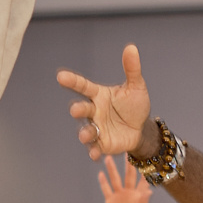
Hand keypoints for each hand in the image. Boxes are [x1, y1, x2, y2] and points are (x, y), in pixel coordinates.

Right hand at [59, 45, 155, 159]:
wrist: (142, 128)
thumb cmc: (135, 105)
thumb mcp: (136, 87)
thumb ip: (132, 69)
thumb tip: (131, 48)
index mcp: (99, 95)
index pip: (83, 86)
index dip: (72, 81)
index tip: (61, 76)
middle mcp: (94, 111)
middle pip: (82, 109)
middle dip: (78, 110)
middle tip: (76, 110)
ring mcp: (96, 128)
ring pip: (86, 130)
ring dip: (84, 133)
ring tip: (86, 135)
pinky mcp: (102, 144)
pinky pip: (94, 148)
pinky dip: (93, 152)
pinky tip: (94, 155)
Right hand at [99, 155, 151, 202]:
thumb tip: (149, 191)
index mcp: (138, 196)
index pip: (143, 180)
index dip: (144, 169)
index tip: (145, 157)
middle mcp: (129, 193)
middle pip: (129, 175)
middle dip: (129, 164)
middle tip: (128, 151)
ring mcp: (119, 196)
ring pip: (116, 179)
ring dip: (112, 169)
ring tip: (109, 158)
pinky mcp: (110, 200)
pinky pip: (106, 189)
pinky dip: (103, 182)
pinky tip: (101, 173)